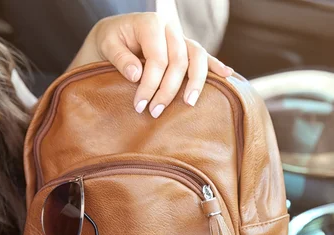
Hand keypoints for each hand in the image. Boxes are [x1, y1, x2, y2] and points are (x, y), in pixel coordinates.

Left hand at [68, 13, 233, 117]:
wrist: (117, 33)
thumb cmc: (111, 40)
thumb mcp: (106, 45)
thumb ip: (120, 58)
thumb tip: (136, 75)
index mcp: (150, 23)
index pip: (157, 58)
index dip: (150, 84)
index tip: (140, 106)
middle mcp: (170, 28)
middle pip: (179, 61)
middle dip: (169, 89)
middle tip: (155, 112)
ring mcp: (182, 37)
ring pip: (197, 57)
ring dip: (195, 82)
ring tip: (189, 102)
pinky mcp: (187, 47)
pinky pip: (204, 56)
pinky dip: (216, 66)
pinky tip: (227, 75)